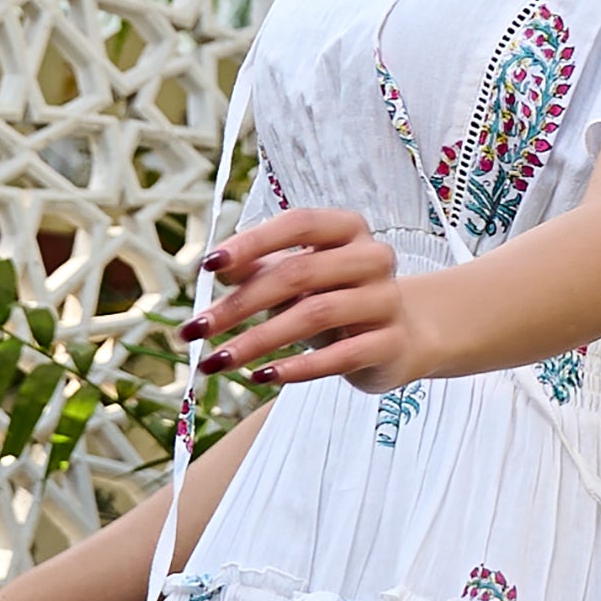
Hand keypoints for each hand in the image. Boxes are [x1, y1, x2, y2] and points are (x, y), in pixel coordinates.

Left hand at [194, 208, 426, 391]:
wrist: (403, 338)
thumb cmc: (339, 300)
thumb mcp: (298, 279)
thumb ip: (260, 268)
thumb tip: (216, 267)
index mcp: (347, 229)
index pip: (297, 224)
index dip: (252, 242)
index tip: (208, 266)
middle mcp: (372, 258)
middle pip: (298, 273)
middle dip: (240, 303)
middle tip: (197, 328)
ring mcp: (385, 301)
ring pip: (314, 315)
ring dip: (258, 339)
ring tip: (218, 360)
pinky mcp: (390, 343)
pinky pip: (339, 356)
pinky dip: (296, 368)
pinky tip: (262, 375)